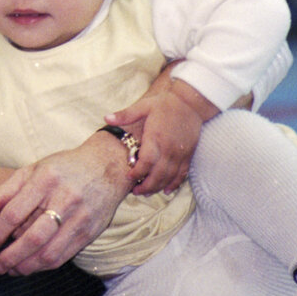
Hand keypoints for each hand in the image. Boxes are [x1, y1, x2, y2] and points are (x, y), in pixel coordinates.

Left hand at [0, 133, 130, 275]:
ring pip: (49, 252)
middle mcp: (64, 199)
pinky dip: (44, 266)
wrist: (108, 166)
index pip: (14, 212)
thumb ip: (3, 191)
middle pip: (32, 237)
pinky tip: (31, 267)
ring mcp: (80, 218)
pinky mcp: (90, 232)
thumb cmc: (64, 168)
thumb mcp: (32, 171)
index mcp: (45, 180)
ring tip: (11, 270)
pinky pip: (64, 256)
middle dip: (10, 257)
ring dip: (27, 267)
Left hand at [106, 73, 216, 196]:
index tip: (128, 177)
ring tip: (146, 193)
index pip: (146, 162)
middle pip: (157, 175)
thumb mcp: (143, 106)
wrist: (190, 103)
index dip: (137, 173)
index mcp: (156, 138)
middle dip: (146, 186)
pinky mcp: (188, 155)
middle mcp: (169, 149)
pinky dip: (174, 184)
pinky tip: (167, 190)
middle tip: (135, 192)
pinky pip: (182, 174)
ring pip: (169, 177)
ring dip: (158, 188)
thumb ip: (125, 114)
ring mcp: (180, 154)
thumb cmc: (165, 104)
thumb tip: (106, 118)